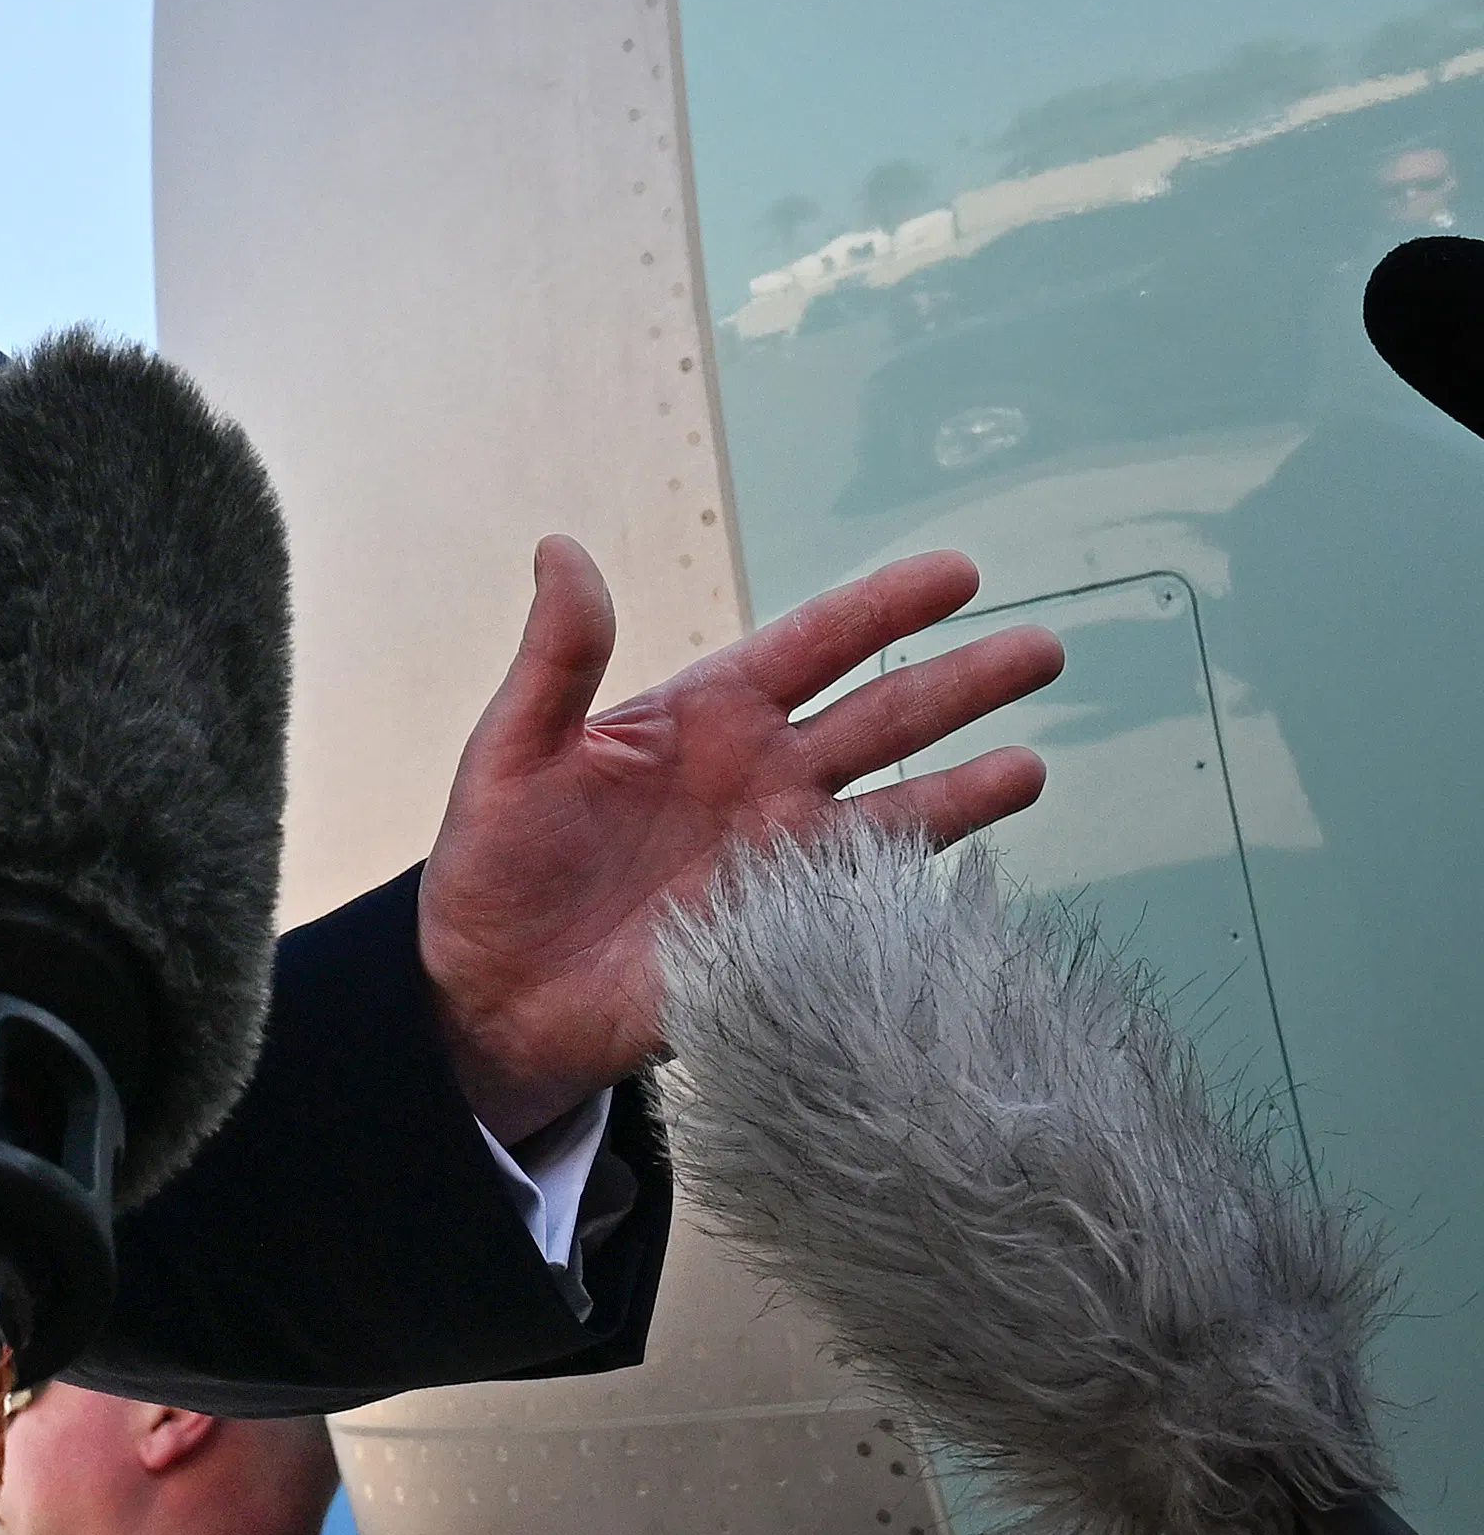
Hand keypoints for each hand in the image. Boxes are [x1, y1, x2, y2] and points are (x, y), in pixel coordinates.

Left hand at [416, 537, 1057, 1143]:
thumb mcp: (515, 746)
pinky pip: (871, 902)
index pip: (811, 645)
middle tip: (1043, 648)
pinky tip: (973, 874)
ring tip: (1034, 766)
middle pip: (880, 717)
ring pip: (896, 808)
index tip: (960, 573)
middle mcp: (761, 778)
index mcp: (704, 716)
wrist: (492, 987)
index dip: (883, 608)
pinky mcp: (787, 934)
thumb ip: (557, 656)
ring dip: (966, 788)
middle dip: (960, 682)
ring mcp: (782, 858)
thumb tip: (559, 547)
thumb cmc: (496, 857)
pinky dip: (919, 886)